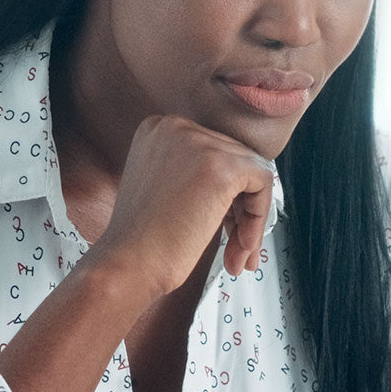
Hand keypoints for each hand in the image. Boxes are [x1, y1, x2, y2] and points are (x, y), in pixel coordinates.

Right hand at [86, 114, 274, 297]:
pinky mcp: (221, 166)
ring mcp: (198, 143)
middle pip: (236, 159)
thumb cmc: (143, 241)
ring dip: (251, 219)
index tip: (224, 226)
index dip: (225, 193)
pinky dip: (258, 216)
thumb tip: (246, 177)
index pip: (215, 150)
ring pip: (253, 172)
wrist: (127, 264)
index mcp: (159, 129)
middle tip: (237, 249)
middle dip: (240, 209)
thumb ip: (196, 173)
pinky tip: (241, 246)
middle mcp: (176, 126)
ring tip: (238, 256)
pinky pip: (263, 182)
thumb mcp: (165, 188)